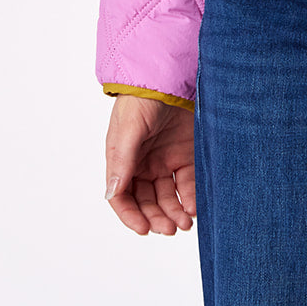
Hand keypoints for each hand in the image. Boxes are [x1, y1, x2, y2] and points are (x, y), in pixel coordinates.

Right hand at [105, 94, 195, 235]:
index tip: (144, 229)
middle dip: (157, 218)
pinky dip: (190, 198)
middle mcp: (143, 164)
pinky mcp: (186, 154)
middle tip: (171, 229)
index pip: (122, 197)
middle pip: (147, 201)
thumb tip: (112, 194)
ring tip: (185, 224)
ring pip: (167, 197)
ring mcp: (165, 160)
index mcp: (123, 160)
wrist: (171, 75)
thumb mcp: (129, 130)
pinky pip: (187, 183)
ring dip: (174, 213)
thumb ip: (122, 162)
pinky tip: (194, 207)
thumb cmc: (142, 99)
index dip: (131, 216)